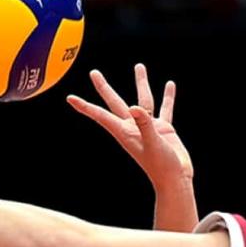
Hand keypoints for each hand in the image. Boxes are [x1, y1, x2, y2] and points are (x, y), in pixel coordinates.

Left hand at [67, 64, 192, 189]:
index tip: (70, 98)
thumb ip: (145, 125)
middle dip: (104, 88)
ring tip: (139, 66)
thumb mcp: (153, 144)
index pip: (101, 116)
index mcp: (125, 132)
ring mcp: (148, 127)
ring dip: (141, 83)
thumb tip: (136, 108)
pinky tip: (169, 85)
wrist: (175, 179)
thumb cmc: (161, 167)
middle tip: (93, 73)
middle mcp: (133, 127)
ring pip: (143, 100)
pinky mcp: (162, 129)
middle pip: (115, 102)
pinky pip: (164, 108)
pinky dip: (167, 97)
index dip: (85, 107)